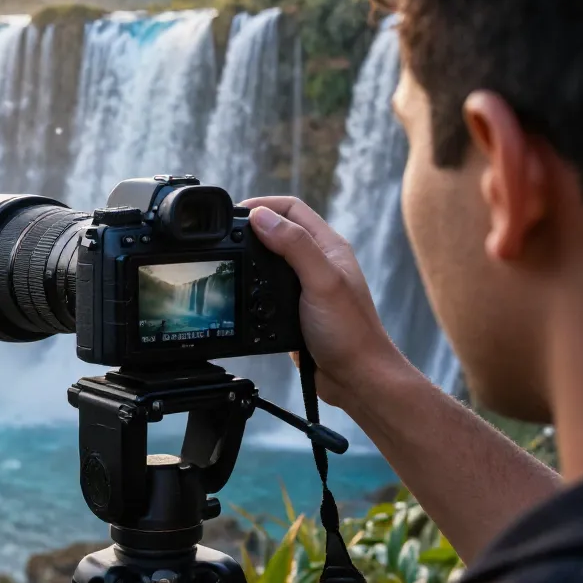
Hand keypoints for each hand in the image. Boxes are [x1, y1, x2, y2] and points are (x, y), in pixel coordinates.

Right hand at [243, 197, 406, 408]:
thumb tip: (261, 217)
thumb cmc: (349, 331)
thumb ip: (294, 246)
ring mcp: (306, 286)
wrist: (356, 378)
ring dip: (250, 257)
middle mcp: (317, 262)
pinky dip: (253, 286)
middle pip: (278, 231)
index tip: (235, 214)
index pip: (292, 209)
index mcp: (328, 247)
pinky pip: (268, 288)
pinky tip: (242, 293)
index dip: (263, 205)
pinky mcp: (295, 309)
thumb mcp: (321, 281)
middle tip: (225, 237)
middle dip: (252, 229)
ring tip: (229, 260)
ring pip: (271, 260)